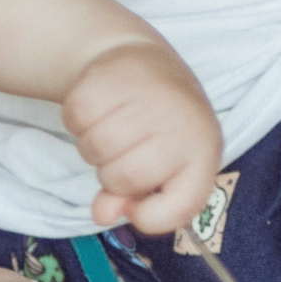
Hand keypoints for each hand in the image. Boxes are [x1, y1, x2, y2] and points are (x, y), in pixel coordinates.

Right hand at [62, 43, 223, 233]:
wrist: (146, 65)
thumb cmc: (158, 128)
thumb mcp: (160, 167)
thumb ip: (134, 199)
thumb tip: (103, 215)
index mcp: (204, 153)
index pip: (178, 207)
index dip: (147, 217)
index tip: (134, 203)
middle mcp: (184, 123)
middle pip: (126, 177)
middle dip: (112, 176)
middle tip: (122, 154)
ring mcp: (151, 95)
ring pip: (97, 148)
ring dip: (93, 147)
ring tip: (112, 128)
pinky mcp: (114, 75)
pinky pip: (76, 117)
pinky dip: (78, 120)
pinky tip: (100, 108)